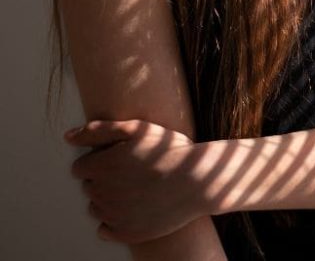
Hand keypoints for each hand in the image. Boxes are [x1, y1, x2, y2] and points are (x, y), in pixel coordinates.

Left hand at [64, 119, 208, 243]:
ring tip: (138, 189)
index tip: (122, 159)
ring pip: (96, 207)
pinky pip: (105, 229)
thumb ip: (99, 130)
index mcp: (100, 167)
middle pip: (89, 187)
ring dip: (109, 199)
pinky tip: (135, 208)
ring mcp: (112, 215)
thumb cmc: (171, 151)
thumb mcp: (138, 128)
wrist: (200, 179)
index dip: (100, 161)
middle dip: (105, 180)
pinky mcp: (124, 233)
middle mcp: (101, 193)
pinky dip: (115, 221)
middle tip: (134, 172)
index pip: (80, 168)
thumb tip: (67, 137)